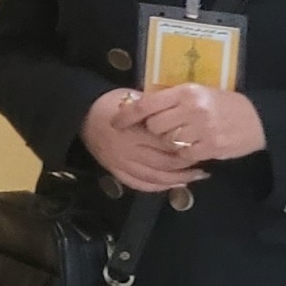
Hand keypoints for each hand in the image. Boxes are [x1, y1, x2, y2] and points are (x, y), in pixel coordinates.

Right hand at [79, 89, 207, 192]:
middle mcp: (126, 151)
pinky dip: (157, 187)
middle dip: (185, 166)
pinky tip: (172, 185)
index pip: (165, 144)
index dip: (185, 146)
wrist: (81, 114)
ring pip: (154, 178)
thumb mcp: (134, 98)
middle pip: (163, 163)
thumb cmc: (111, 103)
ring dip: (176, 180)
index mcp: (133, 132)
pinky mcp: (115, 172)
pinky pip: (139, 184)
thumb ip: (156, 109)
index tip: (201, 145)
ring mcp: (120, 164)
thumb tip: (183, 116)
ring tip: (194, 177)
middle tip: (203, 164)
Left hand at [126, 82, 265, 164]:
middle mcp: (193, 109)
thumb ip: (171, 98)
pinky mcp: (211, 147)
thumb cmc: (223, 104)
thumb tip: (137, 104)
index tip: (115, 123)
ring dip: (169, 142)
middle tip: (166, 128)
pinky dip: (183, 154)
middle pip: (154, 125)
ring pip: (167, 141)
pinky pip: (182, 155)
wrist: (258, 120)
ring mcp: (203, 129)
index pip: (147, 103)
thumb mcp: (198, 93)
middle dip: (154, 129)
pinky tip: (192, 146)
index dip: (127, 115)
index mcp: (187, 91)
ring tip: (183, 136)